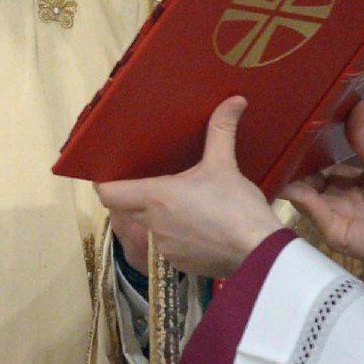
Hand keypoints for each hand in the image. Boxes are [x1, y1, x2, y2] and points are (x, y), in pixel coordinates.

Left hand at [95, 97, 282, 278]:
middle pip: (127, 208)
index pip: (109, 193)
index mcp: (156, 195)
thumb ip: (221, 130)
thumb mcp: (225, 165)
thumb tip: (234, 100)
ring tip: (184, 205)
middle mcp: (152, 222)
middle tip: (153, 182)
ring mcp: (164, 247)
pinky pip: (168, 246)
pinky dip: (178, 236)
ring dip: (160, 216)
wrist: (258, 251)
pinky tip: (199, 228)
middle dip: (136, 196)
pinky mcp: (178, 263)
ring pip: (150, 227)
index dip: (104, 184)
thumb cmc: (237, 207)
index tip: (107, 174)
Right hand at [281, 101, 363, 288]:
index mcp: (347, 181)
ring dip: (288, 176)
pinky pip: (310, 209)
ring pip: (301, 192)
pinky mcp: (331, 229)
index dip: (306, 150)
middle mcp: (334, 197)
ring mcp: (330, 213)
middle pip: (306, 178)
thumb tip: (356, 103)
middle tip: (275, 139)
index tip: (292, 130)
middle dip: (292, 162)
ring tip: (272, 155)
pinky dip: (297, 194)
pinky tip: (286, 179)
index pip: (319, 165)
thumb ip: (363, 139)